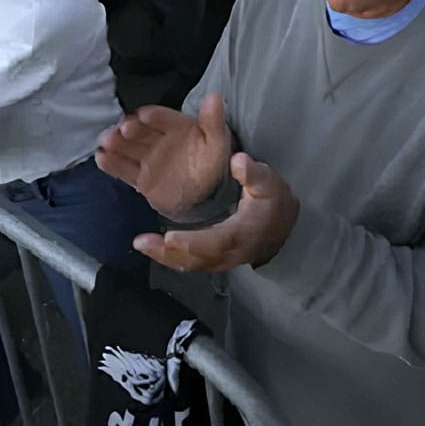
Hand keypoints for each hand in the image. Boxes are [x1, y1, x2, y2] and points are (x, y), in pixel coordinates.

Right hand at [95, 92, 233, 217]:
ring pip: (128, 148)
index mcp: (176, 126)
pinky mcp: (140, 178)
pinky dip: (112, 164)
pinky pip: (124, 170)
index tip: (144, 115)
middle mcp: (158, 139)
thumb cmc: (212, 162)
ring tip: (106, 140)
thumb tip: (214, 96)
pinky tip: (101, 158)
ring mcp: (148, 158)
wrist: (206, 196)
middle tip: (123, 129)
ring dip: (116, 143)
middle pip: (140, 130)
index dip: (153, 115)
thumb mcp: (217, 141)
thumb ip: (213, 121)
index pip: (162, 117)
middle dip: (129, 128)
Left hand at [131, 153, 298, 271]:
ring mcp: (223, 261)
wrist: (282, 225)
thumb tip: (238, 161)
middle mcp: (231, 252)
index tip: (170, 237)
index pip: (217, 241)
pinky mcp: (216, 261)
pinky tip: (154, 249)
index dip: (193, 242)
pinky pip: (192, 264)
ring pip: (192, 264)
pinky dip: (171, 259)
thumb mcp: (269, 182)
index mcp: (243, 233)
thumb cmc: (273, 201)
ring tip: (141, 245)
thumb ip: (253, 173)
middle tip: (141, 242)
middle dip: (169, 252)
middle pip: (198, 258)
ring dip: (165, 257)